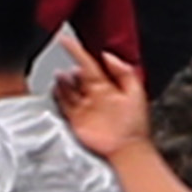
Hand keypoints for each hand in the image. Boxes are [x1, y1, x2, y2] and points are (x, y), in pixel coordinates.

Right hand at [53, 46, 154, 161]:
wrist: (126, 150)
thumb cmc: (134, 126)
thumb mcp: (136, 92)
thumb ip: (123, 72)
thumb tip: (107, 56)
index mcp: (108, 87)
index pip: (91, 64)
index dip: (78, 52)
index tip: (67, 41)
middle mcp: (95, 95)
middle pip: (78, 76)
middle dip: (71, 67)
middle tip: (65, 60)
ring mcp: (84, 107)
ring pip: (68, 88)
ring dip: (62, 80)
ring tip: (60, 74)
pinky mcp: (75, 119)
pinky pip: (63, 103)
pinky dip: (57, 95)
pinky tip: (55, 87)